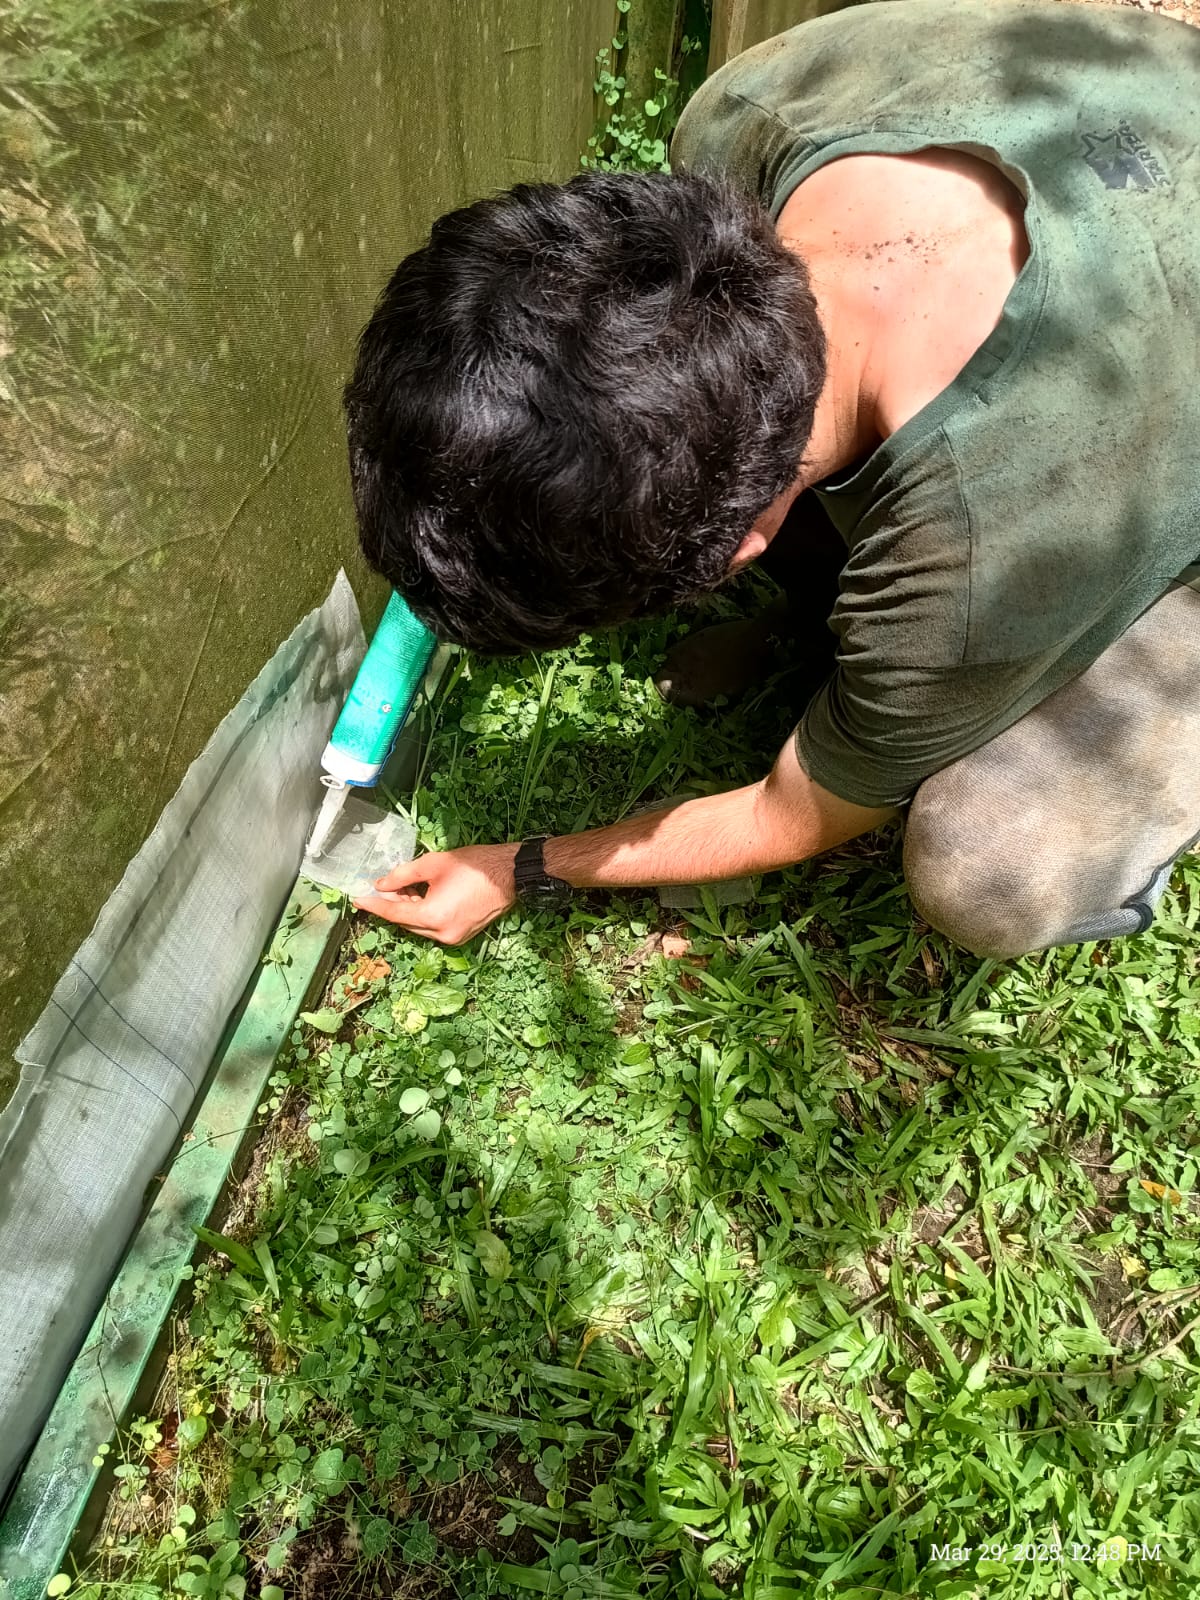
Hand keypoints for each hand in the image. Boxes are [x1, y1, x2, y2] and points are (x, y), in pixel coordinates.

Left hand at [353, 843, 518, 943]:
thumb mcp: (433, 863)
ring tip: (405, 887)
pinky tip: (424, 896)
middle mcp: (441, 934)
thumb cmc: (474, 866)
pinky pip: (434, 927)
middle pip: (406, 921)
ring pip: (419, 926)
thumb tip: (380, 885)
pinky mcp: (462, 935)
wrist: (510, 875)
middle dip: (393, 904)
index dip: (373, 905)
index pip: (393, 913)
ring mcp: (453, 938)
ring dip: (409, 909)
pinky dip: (425, 914)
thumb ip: (402, 876)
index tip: (356, 899)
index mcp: (432, 916)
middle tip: (383, 886)